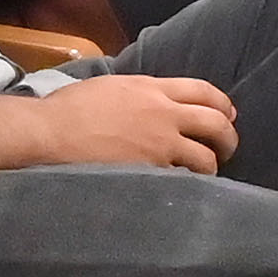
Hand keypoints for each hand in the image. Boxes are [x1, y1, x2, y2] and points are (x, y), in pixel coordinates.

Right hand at [18, 70, 235, 173]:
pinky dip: (189, 185)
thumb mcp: (109, 86)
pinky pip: (184, 180)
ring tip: (205, 175)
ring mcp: (159, 145)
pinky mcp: (150, 172)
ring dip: (211, 166)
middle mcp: (162, 113)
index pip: (203, 90)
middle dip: (228, 137)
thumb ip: (137, 92)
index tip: (227, 115)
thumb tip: (147, 99)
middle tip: (226, 148)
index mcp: (151, 88)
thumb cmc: (68, 109)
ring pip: (205, 157)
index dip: (222, 103)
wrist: (49, 133)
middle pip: (215, 122)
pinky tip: (185, 190)